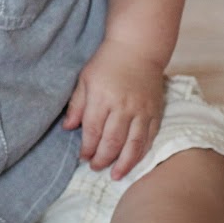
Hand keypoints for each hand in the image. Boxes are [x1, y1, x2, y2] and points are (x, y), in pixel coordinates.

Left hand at [62, 41, 165, 179]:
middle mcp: (123, 106)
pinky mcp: (155, 111)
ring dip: (124, 163)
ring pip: (134, 144)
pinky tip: (134, 161)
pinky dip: (142, 152)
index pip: (93, 130)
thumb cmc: (107, 62)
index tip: (82, 157)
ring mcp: (142, 110)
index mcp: (102, 97)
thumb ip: (77, 104)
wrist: (138, 47)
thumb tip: (68, 128)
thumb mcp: (85, 79)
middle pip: (112, 142)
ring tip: (115, 175)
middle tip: (95, 168)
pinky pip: (149, 137)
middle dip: (103, 159)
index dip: (87, 148)